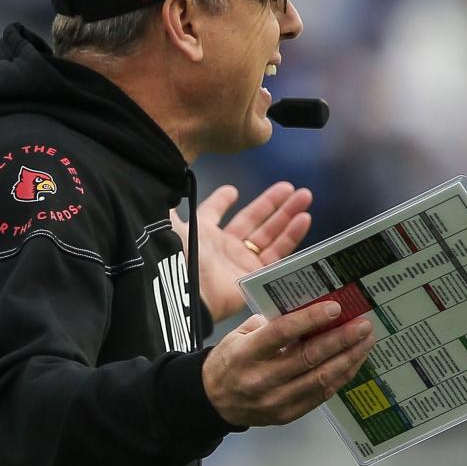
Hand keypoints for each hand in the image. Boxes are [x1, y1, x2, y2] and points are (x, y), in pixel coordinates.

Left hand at [170, 182, 311, 323]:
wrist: (188, 291)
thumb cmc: (178, 256)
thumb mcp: (171, 223)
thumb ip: (169, 200)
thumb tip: (161, 174)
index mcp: (201, 233)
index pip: (212, 214)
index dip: (221, 202)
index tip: (232, 191)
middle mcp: (222, 247)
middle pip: (251, 220)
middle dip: (271, 203)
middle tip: (290, 187)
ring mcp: (240, 261)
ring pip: (269, 234)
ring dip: (287, 215)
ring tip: (305, 195)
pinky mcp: (256, 276)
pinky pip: (278, 254)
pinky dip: (291, 236)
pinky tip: (304, 218)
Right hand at [202, 301, 375, 426]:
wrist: (213, 401)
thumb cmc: (230, 361)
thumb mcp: (240, 335)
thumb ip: (271, 324)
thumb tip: (310, 312)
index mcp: (246, 354)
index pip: (281, 334)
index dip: (310, 320)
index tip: (335, 308)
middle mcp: (261, 380)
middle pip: (308, 358)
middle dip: (341, 340)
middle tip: (362, 325)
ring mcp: (275, 401)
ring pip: (320, 379)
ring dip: (348, 359)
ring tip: (365, 343)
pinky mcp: (286, 415)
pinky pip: (320, 395)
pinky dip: (339, 377)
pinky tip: (352, 362)